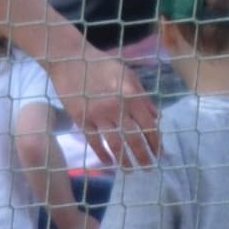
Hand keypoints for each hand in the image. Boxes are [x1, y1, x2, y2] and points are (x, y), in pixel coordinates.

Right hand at [45, 45, 160, 168]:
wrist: (70, 59)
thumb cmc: (101, 64)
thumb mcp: (127, 73)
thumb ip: (143, 95)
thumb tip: (157, 116)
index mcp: (131, 96)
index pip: (148, 125)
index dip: (155, 141)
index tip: (159, 153)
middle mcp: (117, 108)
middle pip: (133, 139)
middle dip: (143, 156)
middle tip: (148, 168)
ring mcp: (98, 115)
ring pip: (115, 144)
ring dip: (124, 159)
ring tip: (130, 170)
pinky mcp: (81, 119)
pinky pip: (94, 141)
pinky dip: (102, 153)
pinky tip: (109, 163)